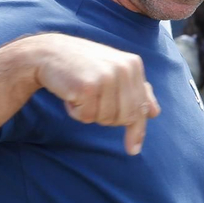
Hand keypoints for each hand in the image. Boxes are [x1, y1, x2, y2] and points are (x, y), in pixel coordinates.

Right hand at [30, 34, 160, 153]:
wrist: (49, 52)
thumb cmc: (82, 65)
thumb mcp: (114, 71)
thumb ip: (136, 90)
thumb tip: (154, 113)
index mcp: (133, 65)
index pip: (140, 106)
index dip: (137, 130)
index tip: (134, 149)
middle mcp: (124, 69)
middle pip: (124, 117)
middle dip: (106, 116)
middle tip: (91, 100)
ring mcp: (107, 77)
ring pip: (105, 119)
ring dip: (89, 113)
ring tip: (81, 93)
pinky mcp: (88, 87)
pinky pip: (87, 117)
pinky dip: (76, 111)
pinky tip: (70, 94)